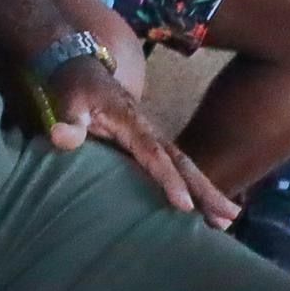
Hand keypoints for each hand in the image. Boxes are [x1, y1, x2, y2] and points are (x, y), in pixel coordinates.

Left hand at [34, 5, 228, 225]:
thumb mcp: (69, 102)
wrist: (85, 70)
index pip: (153, 155)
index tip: (185, 205)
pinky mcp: (152, 147)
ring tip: (228, 220)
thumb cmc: (77, 89)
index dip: (169, 180)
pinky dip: (195, 188)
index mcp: (132, 124)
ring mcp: (154, 139)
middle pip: (183, 163)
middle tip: (228, 217)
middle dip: (206, 190)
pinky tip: (206, 210)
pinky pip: (178, 169)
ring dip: (207, 192)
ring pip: (186, 167)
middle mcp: (150, 132)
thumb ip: (69, 121)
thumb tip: (61, 136)